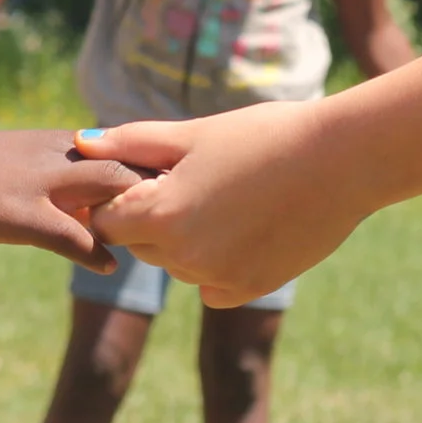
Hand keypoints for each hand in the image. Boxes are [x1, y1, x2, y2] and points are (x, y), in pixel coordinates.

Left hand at [76, 102, 367, 306]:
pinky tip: (244, 225)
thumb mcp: (193, 133)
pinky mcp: (249, 289)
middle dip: (152, 216)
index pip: (107, 222)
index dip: (116, 200)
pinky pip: (210, 285)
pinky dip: (215, 263)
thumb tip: (80, 141)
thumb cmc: (263, 135)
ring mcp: (218, 278)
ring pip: (177, 263)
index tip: (138, 179)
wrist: (341, 161)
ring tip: (225, 193)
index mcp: (162, 214)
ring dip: (185, 238)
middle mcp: (185, 257)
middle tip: (192, 178)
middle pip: (141, 245)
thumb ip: (132, 143)